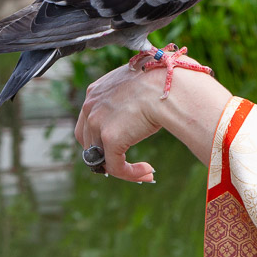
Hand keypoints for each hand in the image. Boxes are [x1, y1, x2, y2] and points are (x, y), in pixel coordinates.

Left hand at [75, 64, 164, 181]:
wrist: (168, 84)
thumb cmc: (161, 82)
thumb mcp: (135, 86)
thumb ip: (127, 99)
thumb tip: (137, 114)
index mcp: (95, 92)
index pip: (88, 123)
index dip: (101, 139)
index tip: (120, 147)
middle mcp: (90, 106)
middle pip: (89, 143)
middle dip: (108, 156)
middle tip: (128, 164)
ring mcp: (97, 122)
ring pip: (102, 158)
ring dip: (122, 168)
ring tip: (145, 171)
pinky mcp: (110, 137)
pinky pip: (116, 167)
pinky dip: (131, 174)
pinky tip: (148, 171)